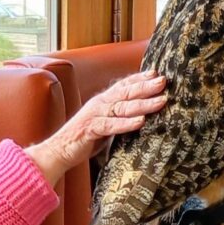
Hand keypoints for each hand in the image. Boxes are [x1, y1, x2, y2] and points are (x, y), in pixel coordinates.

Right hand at [25, 71, 166, 185]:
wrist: (59, 151)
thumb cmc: (85, 138)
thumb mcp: (106, 124)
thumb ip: (120, 117)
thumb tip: (142, 115)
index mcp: (103, 101)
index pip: (123, 85)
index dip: (139, 78)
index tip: (157, 73)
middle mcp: (99, 104)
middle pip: (126, 92)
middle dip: (146, 86)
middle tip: (164, 81)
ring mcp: (94, 115)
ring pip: (122, 107)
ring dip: (142, 104)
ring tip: (160, 101)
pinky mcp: (90, 130)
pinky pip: (110, 125)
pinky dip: (126, 123)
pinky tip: (140, 121)